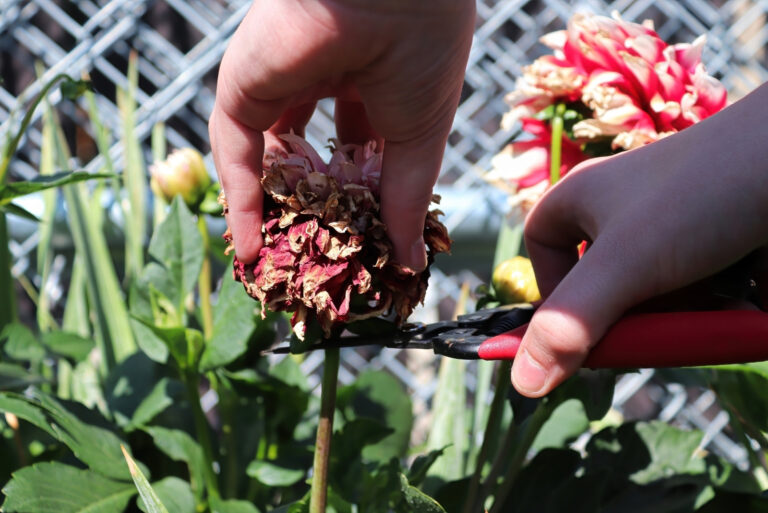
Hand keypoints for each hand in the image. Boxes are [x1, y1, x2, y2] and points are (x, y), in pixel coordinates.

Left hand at [208, 0, 474, 269]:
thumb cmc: (423, 52)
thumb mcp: (420, 139)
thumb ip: (407, 201)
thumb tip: (412, 261)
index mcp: (372, 83)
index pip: (360, 152)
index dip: (362, 199)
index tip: (365, 243)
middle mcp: (322, 80)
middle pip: (310, 159)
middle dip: (315, 211)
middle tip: (317, 262)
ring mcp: (279, 83)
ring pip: (268, 160)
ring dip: (272, 214)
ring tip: (279, 267)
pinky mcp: (243, 87)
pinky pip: (235, 154)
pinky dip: (241, 203)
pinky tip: (252, 249)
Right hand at [513, 82, 767, 396]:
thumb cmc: (701, 197)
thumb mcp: (625, 265)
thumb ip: (570, 326)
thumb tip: (522, 384)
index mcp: (583, 199)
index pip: (543, 246)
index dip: (553, 292)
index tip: (579, 330)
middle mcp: (624, 210)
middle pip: (604, 286)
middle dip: (637, 314)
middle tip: (660, 328)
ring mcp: (675, 226)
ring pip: (657, 296)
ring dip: (686, 313)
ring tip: (718, 298)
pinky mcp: (719, 243)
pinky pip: (701, 291)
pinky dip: (718, 304)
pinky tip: (742, 296)